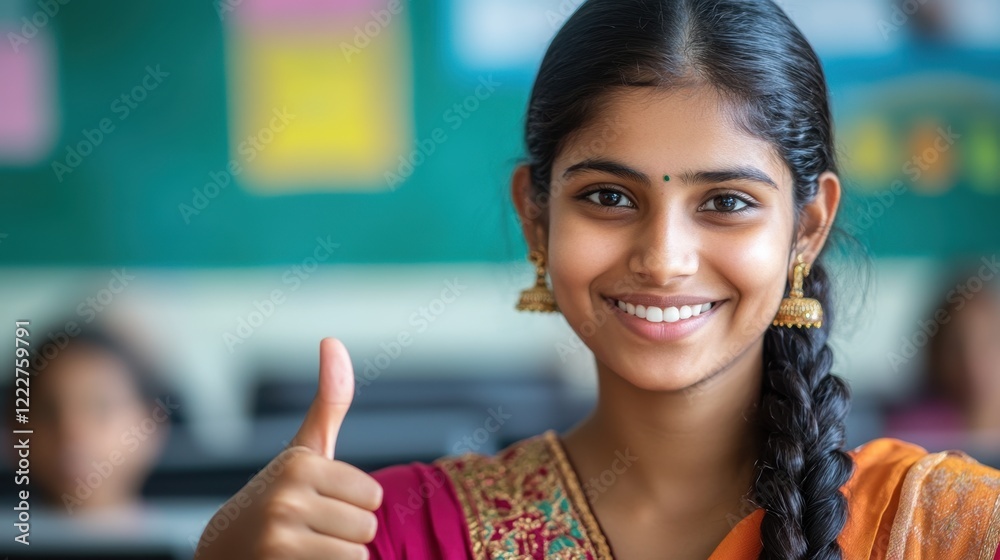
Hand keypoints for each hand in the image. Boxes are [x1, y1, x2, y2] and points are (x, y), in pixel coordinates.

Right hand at [194, 338, 382, 559]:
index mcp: (299, 465)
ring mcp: (279, 539)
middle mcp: (286, 499)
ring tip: (305, 551)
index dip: (353, 505)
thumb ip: (329, 401)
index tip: (320, 504)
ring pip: (356, 556)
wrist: (224, 554)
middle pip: (367, 527)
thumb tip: (333, 340)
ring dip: (338, 559)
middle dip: (346, 534)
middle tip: (310, 531)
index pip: (373, 496)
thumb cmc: (279, 498)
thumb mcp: (304, 451)